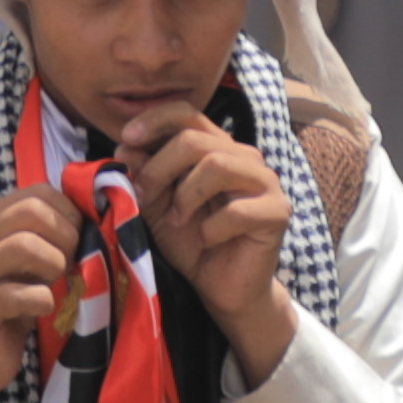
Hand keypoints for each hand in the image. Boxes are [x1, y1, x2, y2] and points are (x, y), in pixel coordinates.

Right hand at [0, 189, 82, 402]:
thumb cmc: (11, 306)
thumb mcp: (30, 262)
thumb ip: (48, 234)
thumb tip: (93, 215)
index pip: (36, 193)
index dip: (69, 212)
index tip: (78, 239)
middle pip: (30, 212)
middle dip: (65, 235)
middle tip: (71, 262)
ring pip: (23, 245)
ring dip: (54, 264)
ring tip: (54, 283)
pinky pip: (20, 294)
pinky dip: (43, 300)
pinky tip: (41, 308)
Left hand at [121, 106, 300, 376]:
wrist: (223, 288)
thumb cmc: (192, 242)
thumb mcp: (158, 208)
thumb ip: (145, 177)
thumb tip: (125, 146)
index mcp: (216, 148)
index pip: (188, 114)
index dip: (156, 120)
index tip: (127, 138)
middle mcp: (244, 157)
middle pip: (195, 140)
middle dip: (159, 167)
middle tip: (143, 195)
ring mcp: (265, 183)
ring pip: (218, 165)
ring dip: (186, 196)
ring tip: (178, 220)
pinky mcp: (277, 212)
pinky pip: (237, 210)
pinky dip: (211, 228)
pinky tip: (207, 240)